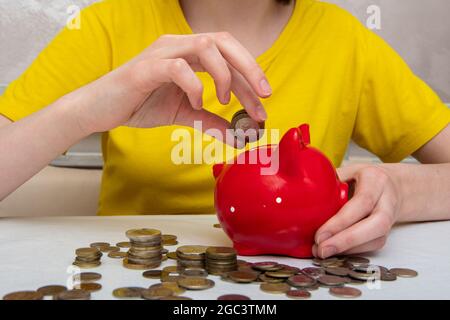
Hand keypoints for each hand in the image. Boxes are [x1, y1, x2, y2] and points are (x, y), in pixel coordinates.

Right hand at [70, 33, 270, 143]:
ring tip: (223, 100)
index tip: (264, 103)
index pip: (229, 55)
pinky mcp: (146, 68)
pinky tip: (195, 102)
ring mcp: (161, 53)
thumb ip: (210, 121)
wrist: (101, 109)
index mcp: (188, 52)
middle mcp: (177, 44)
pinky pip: (178, 67)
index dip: (251, 76)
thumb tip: (237, 137)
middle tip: (264, 95)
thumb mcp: (184, 114)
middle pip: (224, 41)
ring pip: (205, 46)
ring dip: (223, 75)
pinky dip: (194, 86)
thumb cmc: (140, 104)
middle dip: (250, 68)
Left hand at [313, 165, 400, 257]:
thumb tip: (300, 191)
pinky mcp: (388, 231)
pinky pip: (373, 245)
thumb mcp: (347, 170)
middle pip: (376, 224)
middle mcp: (387, 199)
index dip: (340, 221)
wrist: (394, 186)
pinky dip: (353, 250)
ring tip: (323, 252)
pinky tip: (335, 251)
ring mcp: (390, 217)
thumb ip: (329, 180)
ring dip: (348, 249)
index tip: (319, 235)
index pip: (362, 202)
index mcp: (375, 180)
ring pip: (377, 238)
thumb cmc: (364, 178)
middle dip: (346, 241)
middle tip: (321, 249)